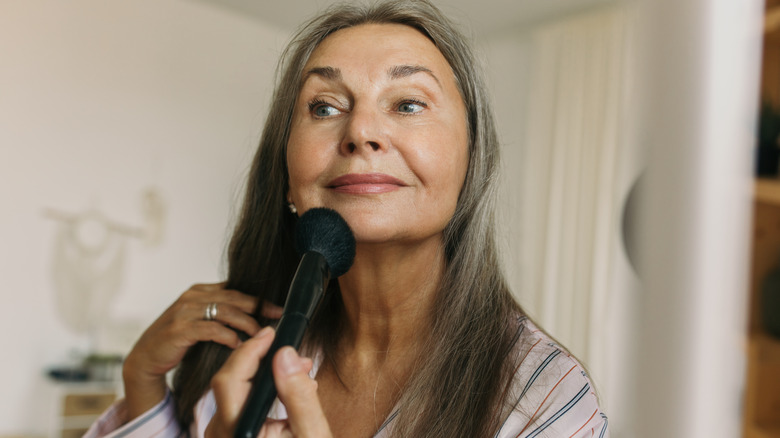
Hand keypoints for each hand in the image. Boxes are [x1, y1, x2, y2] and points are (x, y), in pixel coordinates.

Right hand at [122, 282, 282, 420]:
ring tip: (261, 334)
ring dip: (247, 323)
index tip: (278, 308)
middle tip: (278, 316)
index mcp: (200, 291)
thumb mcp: (201, 320)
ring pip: (225, 311)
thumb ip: (222, 314)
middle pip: (234, 297)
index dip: (259, 299)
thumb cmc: (178, 340)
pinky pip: (210, 329)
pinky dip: (227, 336)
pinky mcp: (180, 329)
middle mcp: (193, 296)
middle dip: (259, 307)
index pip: (236, 290)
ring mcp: (185, 311)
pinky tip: (238, 344)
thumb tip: (254, 317)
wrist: (146, 356)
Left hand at [206, 328, 331, 437]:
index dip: (250, 351)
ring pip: (230, 393)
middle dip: (259, 359)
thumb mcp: (313, 435)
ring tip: (297, 373)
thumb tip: (285, 355)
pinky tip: (284, 391)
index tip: (271, 334)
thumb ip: (299, 396)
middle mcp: (221, 437)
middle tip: (292, 352)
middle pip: (227, 383)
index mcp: (240, 435)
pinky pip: (234, 406)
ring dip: (260, 375)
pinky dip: (256, 391)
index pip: (230, 380)